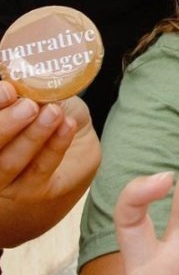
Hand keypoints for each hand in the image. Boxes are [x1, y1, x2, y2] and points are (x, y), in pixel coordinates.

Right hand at [0, 81, 98, 203]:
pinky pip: (40, 171)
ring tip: (54, 113)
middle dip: (6, 125)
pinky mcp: (33, 191)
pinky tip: (67, 126)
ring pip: (10, 163)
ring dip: (33, 136)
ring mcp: (6, 181)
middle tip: (30, 106)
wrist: (76, 137)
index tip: (8, 89)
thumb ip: (28, 92)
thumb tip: (23, 83)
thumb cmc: (50, 110)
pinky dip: (55, 146)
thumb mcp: (40, 94)